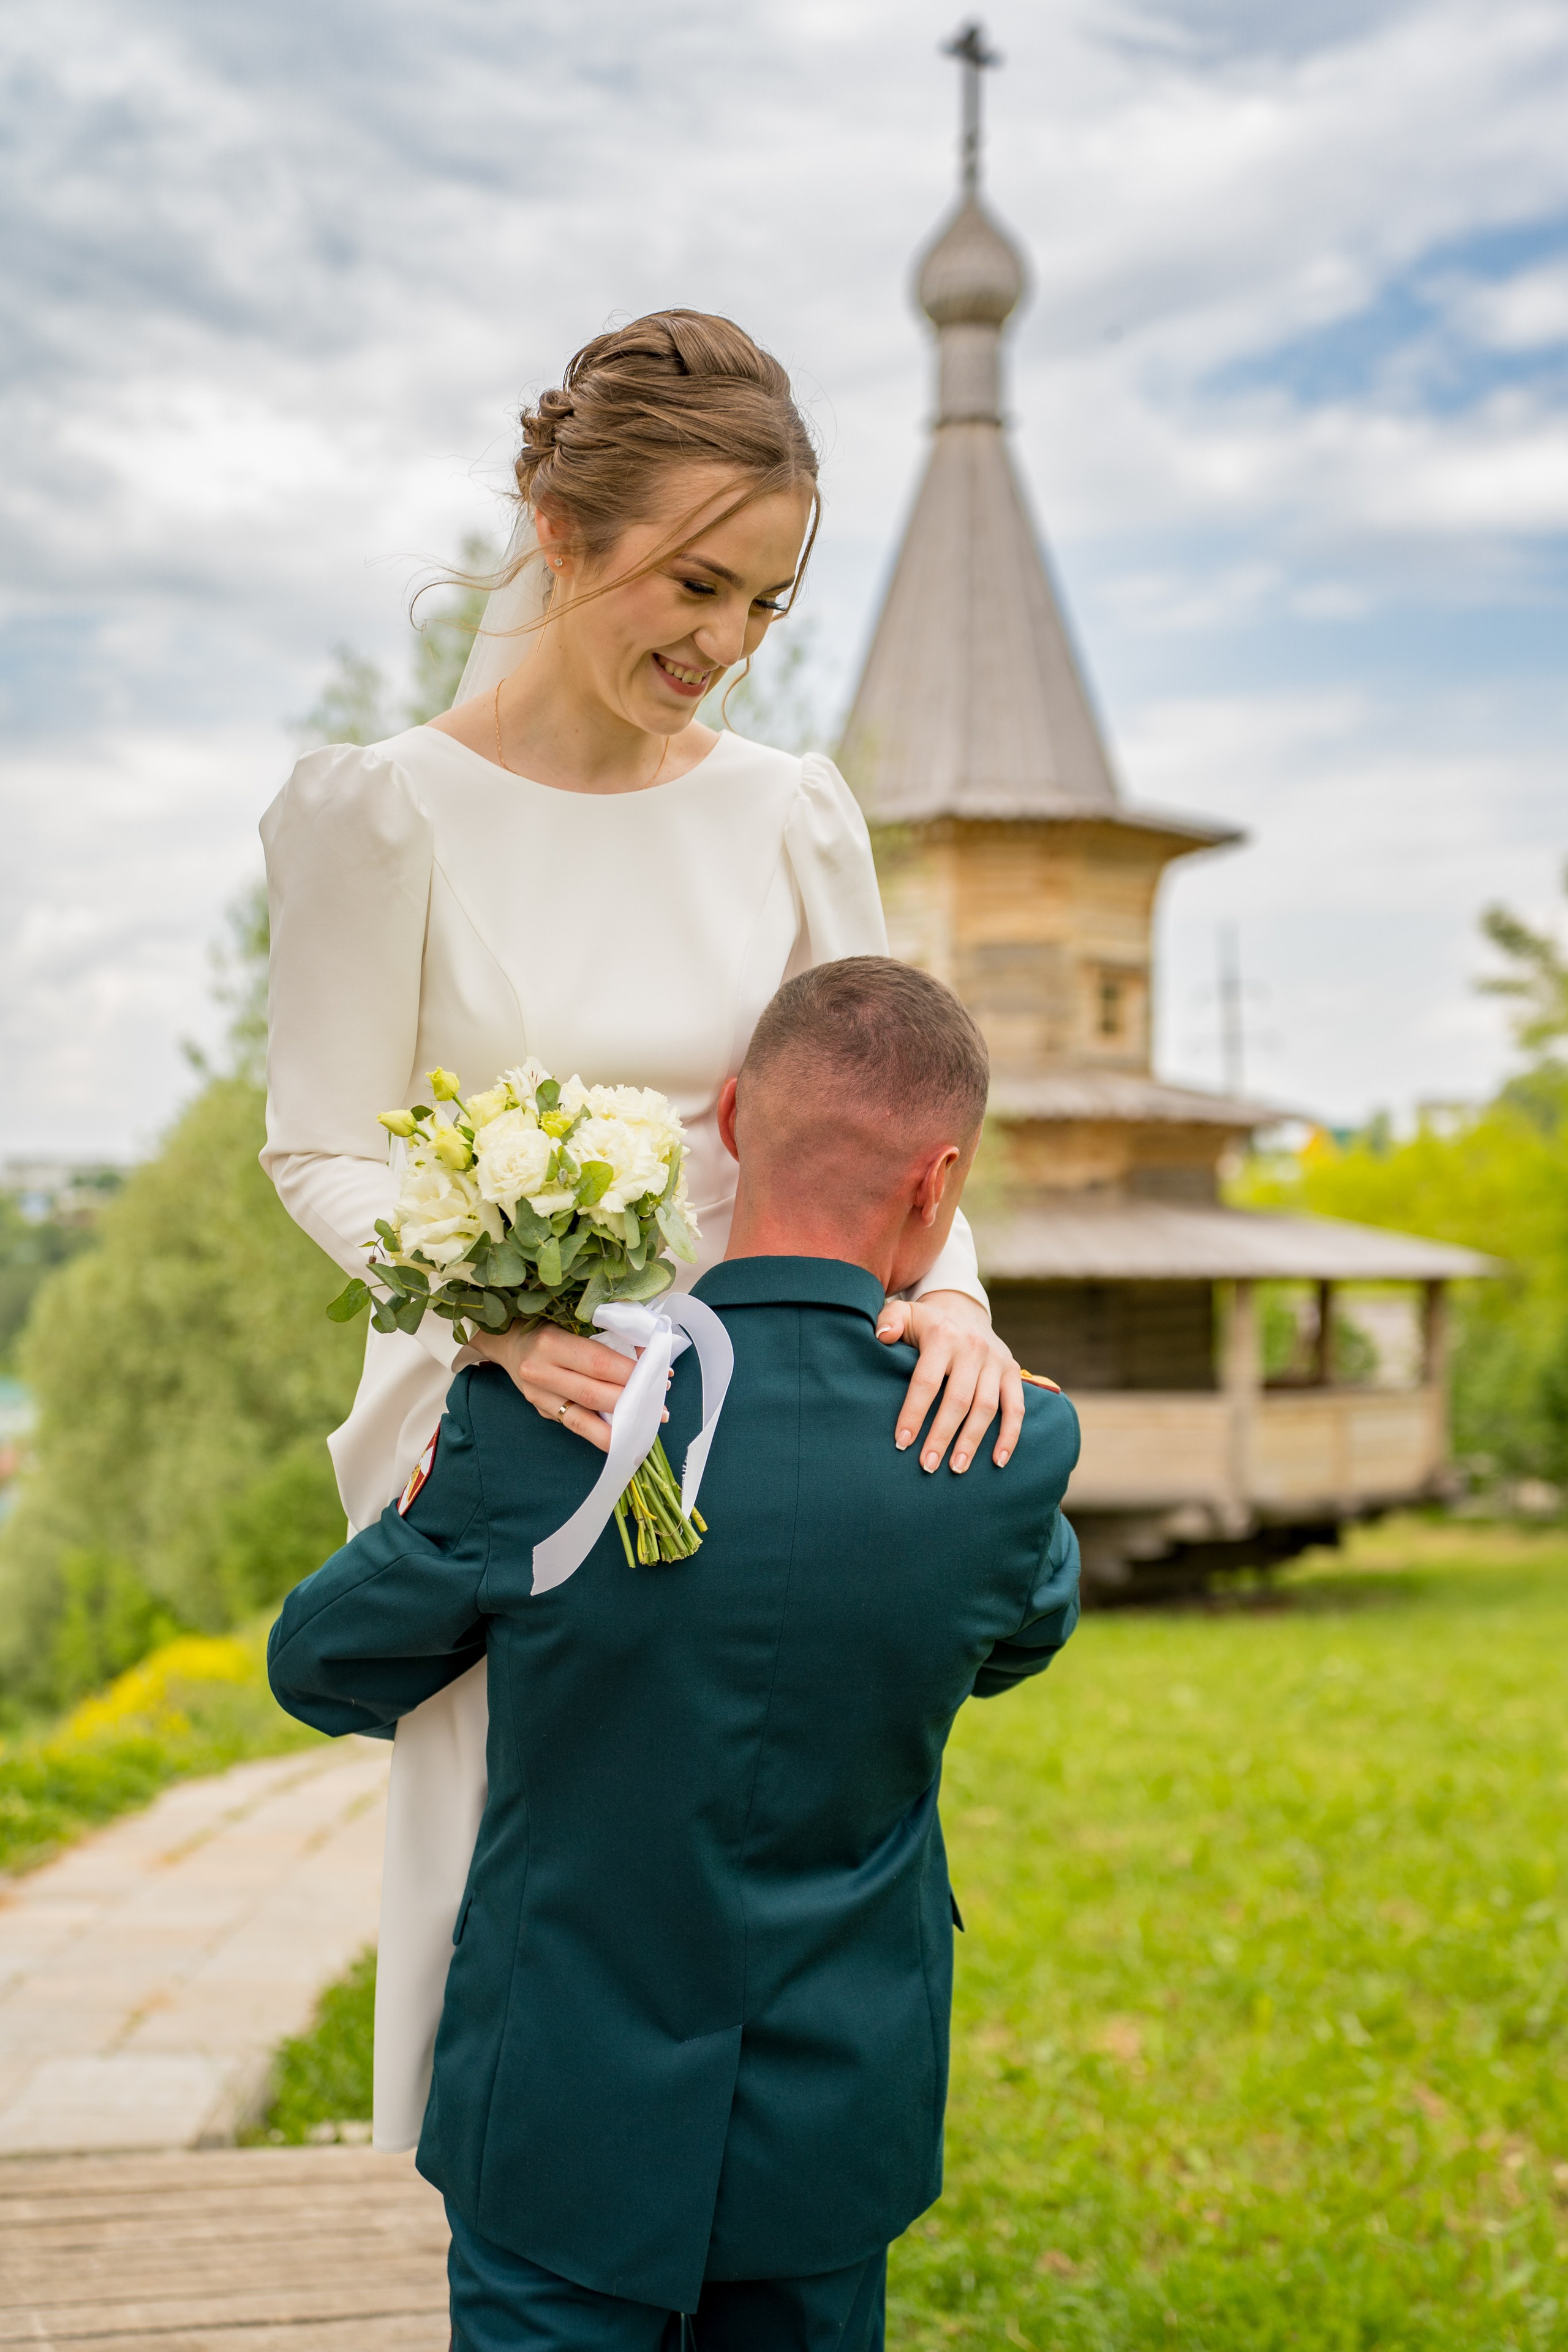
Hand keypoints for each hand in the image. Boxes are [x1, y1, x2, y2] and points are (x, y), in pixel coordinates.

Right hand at [467, 1321, 646, 1455]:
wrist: (507, 1341)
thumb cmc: (548, 1324)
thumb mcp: (572, 1319)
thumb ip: (606, 1334)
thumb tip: (648, 1353)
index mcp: (551, 1342)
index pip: (600, 1363)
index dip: (632, 1372)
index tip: (660, 1375)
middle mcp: (540, 1372)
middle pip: (594, 1394)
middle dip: (631, 1402)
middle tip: (661, 1406)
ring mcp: (539, 1397)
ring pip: (583, 1421)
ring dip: (619, 1428)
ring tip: (647, 1428)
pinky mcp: (542, 1411)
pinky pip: (576, 1426)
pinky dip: (601, 1434)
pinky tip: (623, 1436)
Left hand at [876, 1290, 1024, 1475]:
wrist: (964, 1312)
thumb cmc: (927, 1324)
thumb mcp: (905, 1314)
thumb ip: (889, 1322)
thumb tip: (882, 1338)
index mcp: (943, 1337)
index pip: (926, 1381)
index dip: (914, 1413)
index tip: (901, 1442)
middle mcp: (972, 1348)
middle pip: (958, 1400)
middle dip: (942, 1436)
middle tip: (927, 1465)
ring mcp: (995, 1361)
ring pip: (986, 1407)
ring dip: (972, 1441)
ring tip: (956, 1468)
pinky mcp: (1012, 1371)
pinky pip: (1016, 1408)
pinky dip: (1009, 1436)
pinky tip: (997, 1462)